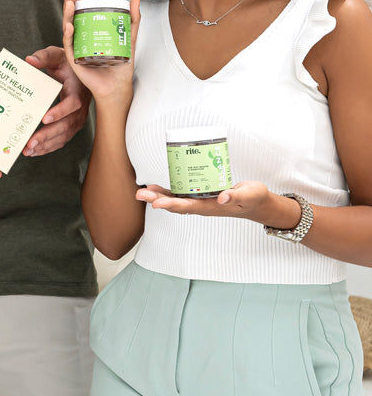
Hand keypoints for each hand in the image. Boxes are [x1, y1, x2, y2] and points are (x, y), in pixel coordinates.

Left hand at [21, 45, 90, 155]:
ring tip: (28, 150)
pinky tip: (34, 151)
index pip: (72, 103)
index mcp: (77, 89)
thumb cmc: (65, 62)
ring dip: (46, 145)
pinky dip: (49, 146)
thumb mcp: (56, 54)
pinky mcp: (72, 125)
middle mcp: (81, 107)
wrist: (78, 70)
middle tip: (30, 142)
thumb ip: (43, 56)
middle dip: (48, 135)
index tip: (44, 118)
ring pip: (64, 135)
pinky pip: (62, 139)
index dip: (60, 112)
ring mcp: (77, 118)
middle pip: (67, 125)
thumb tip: (29, 60)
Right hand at [62, 0, 139, 104]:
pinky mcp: (74, 59)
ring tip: (69, 2)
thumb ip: (133, 20)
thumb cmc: (121, 64)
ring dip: (67, 14)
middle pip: (72, 15)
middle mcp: (80, 37)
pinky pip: (69, 45)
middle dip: (69, 1)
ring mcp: (76, 47)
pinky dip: (68, 35)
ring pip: (68, 27)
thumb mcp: (129, 38)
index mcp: (90, 31)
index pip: (80, 10)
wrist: (118, 85)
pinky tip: (70, 26)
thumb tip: (136, 0)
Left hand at [136, 180, 273, 221]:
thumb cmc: (253, 198)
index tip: (157, 203)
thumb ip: (236, 195)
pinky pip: (180, 194)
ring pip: (175, 200)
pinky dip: (166, 191)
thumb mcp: (249, 195)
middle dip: (157, 200)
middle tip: (140, 194)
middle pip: (175, 205)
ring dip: (157, 196)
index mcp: (211, 207)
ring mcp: (199, 202)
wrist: (256, 202)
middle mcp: (202, 206)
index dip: (171, 204)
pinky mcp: (200, 196)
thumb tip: (222, 197)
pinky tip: (155, 187)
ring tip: (142, 191)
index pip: (188, 207)